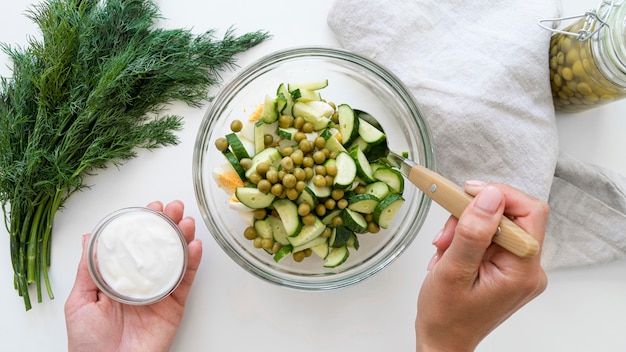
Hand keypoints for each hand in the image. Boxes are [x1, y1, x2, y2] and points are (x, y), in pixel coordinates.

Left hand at [65, 200, 202, 351]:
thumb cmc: (88, 344)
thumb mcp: (80, 302)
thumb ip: (88, 269)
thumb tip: (89, 237)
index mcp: (117, 278)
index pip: (133, 245)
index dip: (142, 225)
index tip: (150, 207)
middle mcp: (141, 282)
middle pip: (158, 247)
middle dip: (167, 225)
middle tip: (173, 207)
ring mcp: (159, 292)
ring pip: (175, 259)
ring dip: (183, 237)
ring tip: (186, 221)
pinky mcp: (174, 306)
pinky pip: (185, 281)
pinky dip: (192, 262)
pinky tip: (194, 246)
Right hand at [415, 182, 547, 351]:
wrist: (443, 340)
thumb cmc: (445, 315)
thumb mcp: (453, 270)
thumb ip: (473, 232)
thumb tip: (490, 196)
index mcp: (523, 271)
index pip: (529, 212)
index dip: (499, 196)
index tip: (467, 193)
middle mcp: (529, 269)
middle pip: (510, 216)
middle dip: (472, 217)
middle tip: (446, 233)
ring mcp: (519, 269)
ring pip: (496, 225)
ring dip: (465, 229)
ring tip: (443, 249)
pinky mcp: (507, 268)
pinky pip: (491, 238)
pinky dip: (467, 238)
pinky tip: (451, 254)